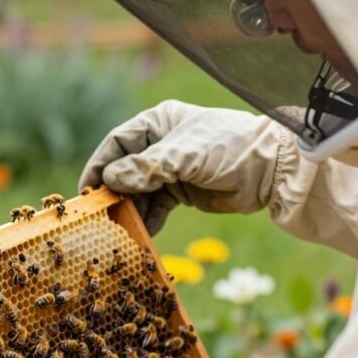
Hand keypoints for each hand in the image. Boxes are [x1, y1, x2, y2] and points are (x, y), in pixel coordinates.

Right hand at [78, 100, 290, 234]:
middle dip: (112, 192)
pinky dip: (148, 220)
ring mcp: (170, 169)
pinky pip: (155, 207)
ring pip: (138, 191)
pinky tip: (142, 234)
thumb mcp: (185, 155)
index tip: (86, 189)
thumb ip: (146, 168)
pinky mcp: (180, 192)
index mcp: (158, 123)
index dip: (100, 165)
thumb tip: (111, 180)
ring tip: (121, 228)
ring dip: (129, 209)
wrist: (272, 170)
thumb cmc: (228, 149)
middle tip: (99, 215)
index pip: (118, 143)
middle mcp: (160, 145)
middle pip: (124, 169)